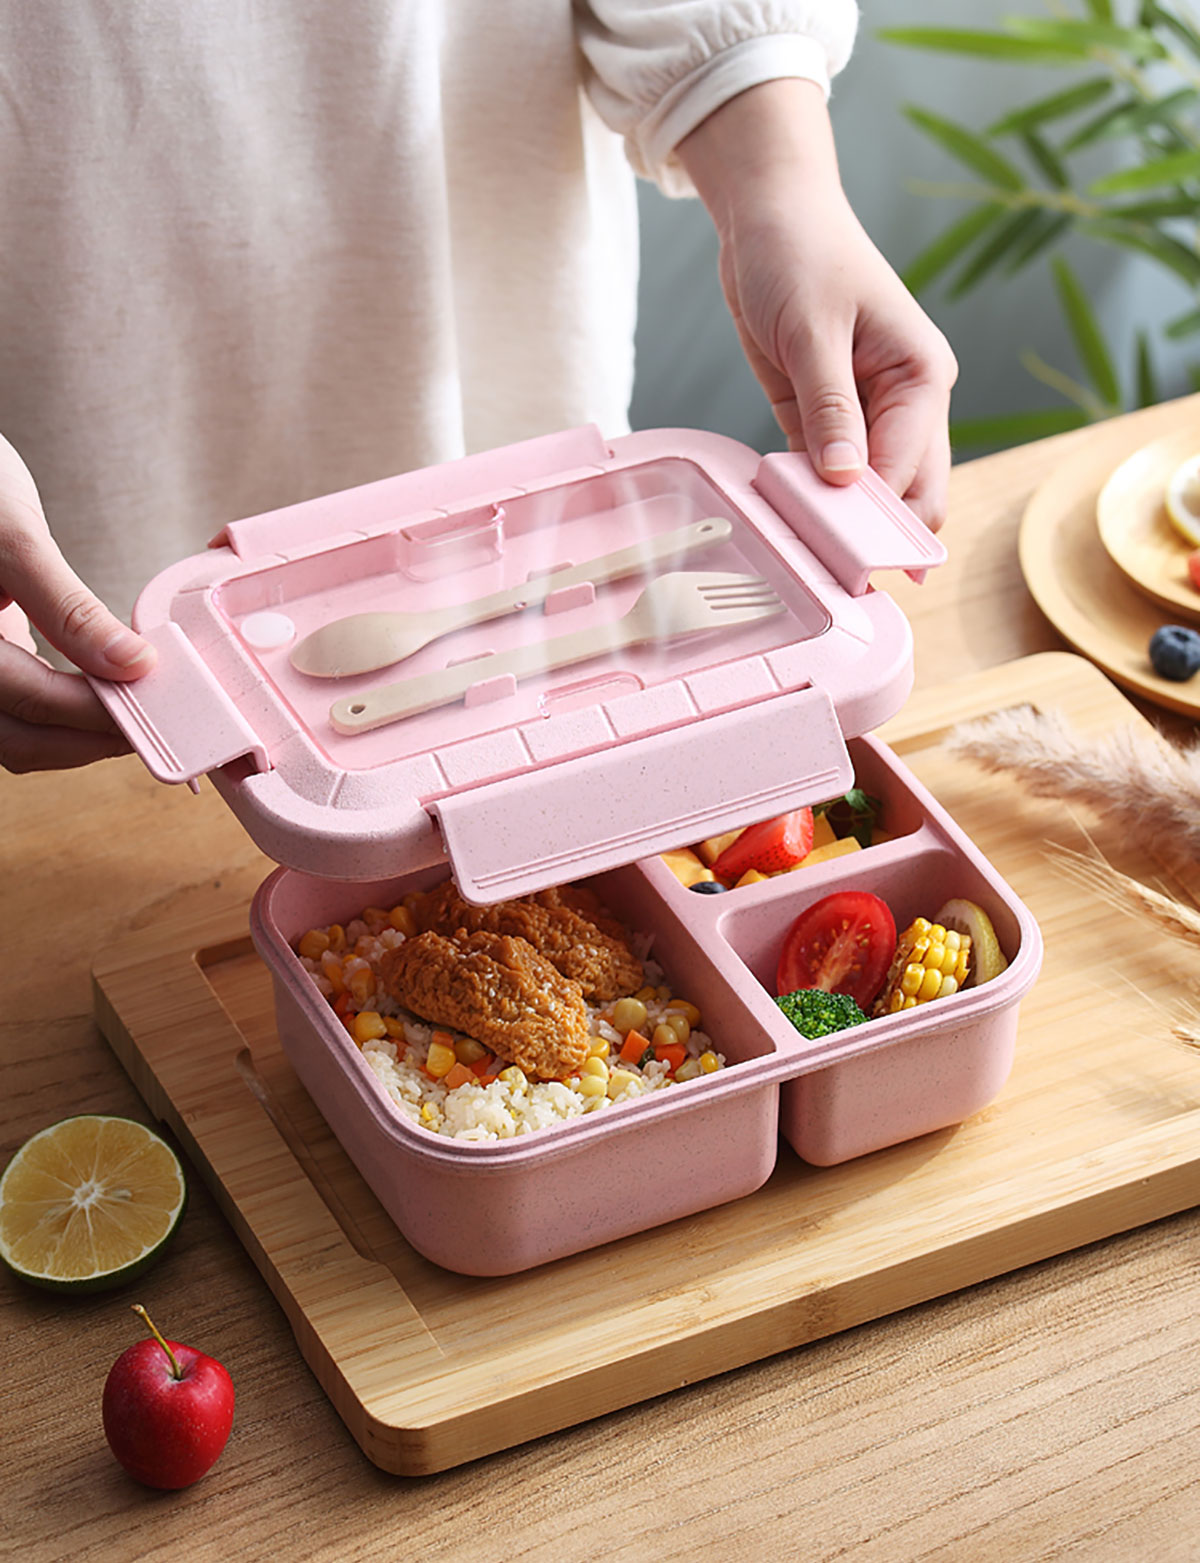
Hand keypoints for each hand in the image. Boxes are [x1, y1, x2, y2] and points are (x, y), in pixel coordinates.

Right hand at [0, 434, 154, 772]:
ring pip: (20, 737)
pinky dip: (65, 718)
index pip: (30, 702)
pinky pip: (21, 715)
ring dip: (80, 737)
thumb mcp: (16, 539)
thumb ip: (69, 608)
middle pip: (22, 740)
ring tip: (141, 714)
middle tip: (161, 726)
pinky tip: (109, 698)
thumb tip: (132, 662)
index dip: (97, 713)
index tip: (157, 707)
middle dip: (93, 740)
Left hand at [678, 80, 956, 530]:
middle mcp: (906, 404)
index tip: (840, 552)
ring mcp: (867, 417)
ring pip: (868, 493)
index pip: (909, 470)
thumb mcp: (812, 330)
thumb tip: (844, 479)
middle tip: (835, 573)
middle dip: (874, 532)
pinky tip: (787, 520)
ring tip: (807, 552)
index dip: (877, 515)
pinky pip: (826, 477)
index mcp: (922, 377)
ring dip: (840, 521)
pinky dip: (810, 500)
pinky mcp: (826, 421)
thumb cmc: (801, 253)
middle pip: (906, 493)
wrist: (769, 216)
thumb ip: (829, 407)